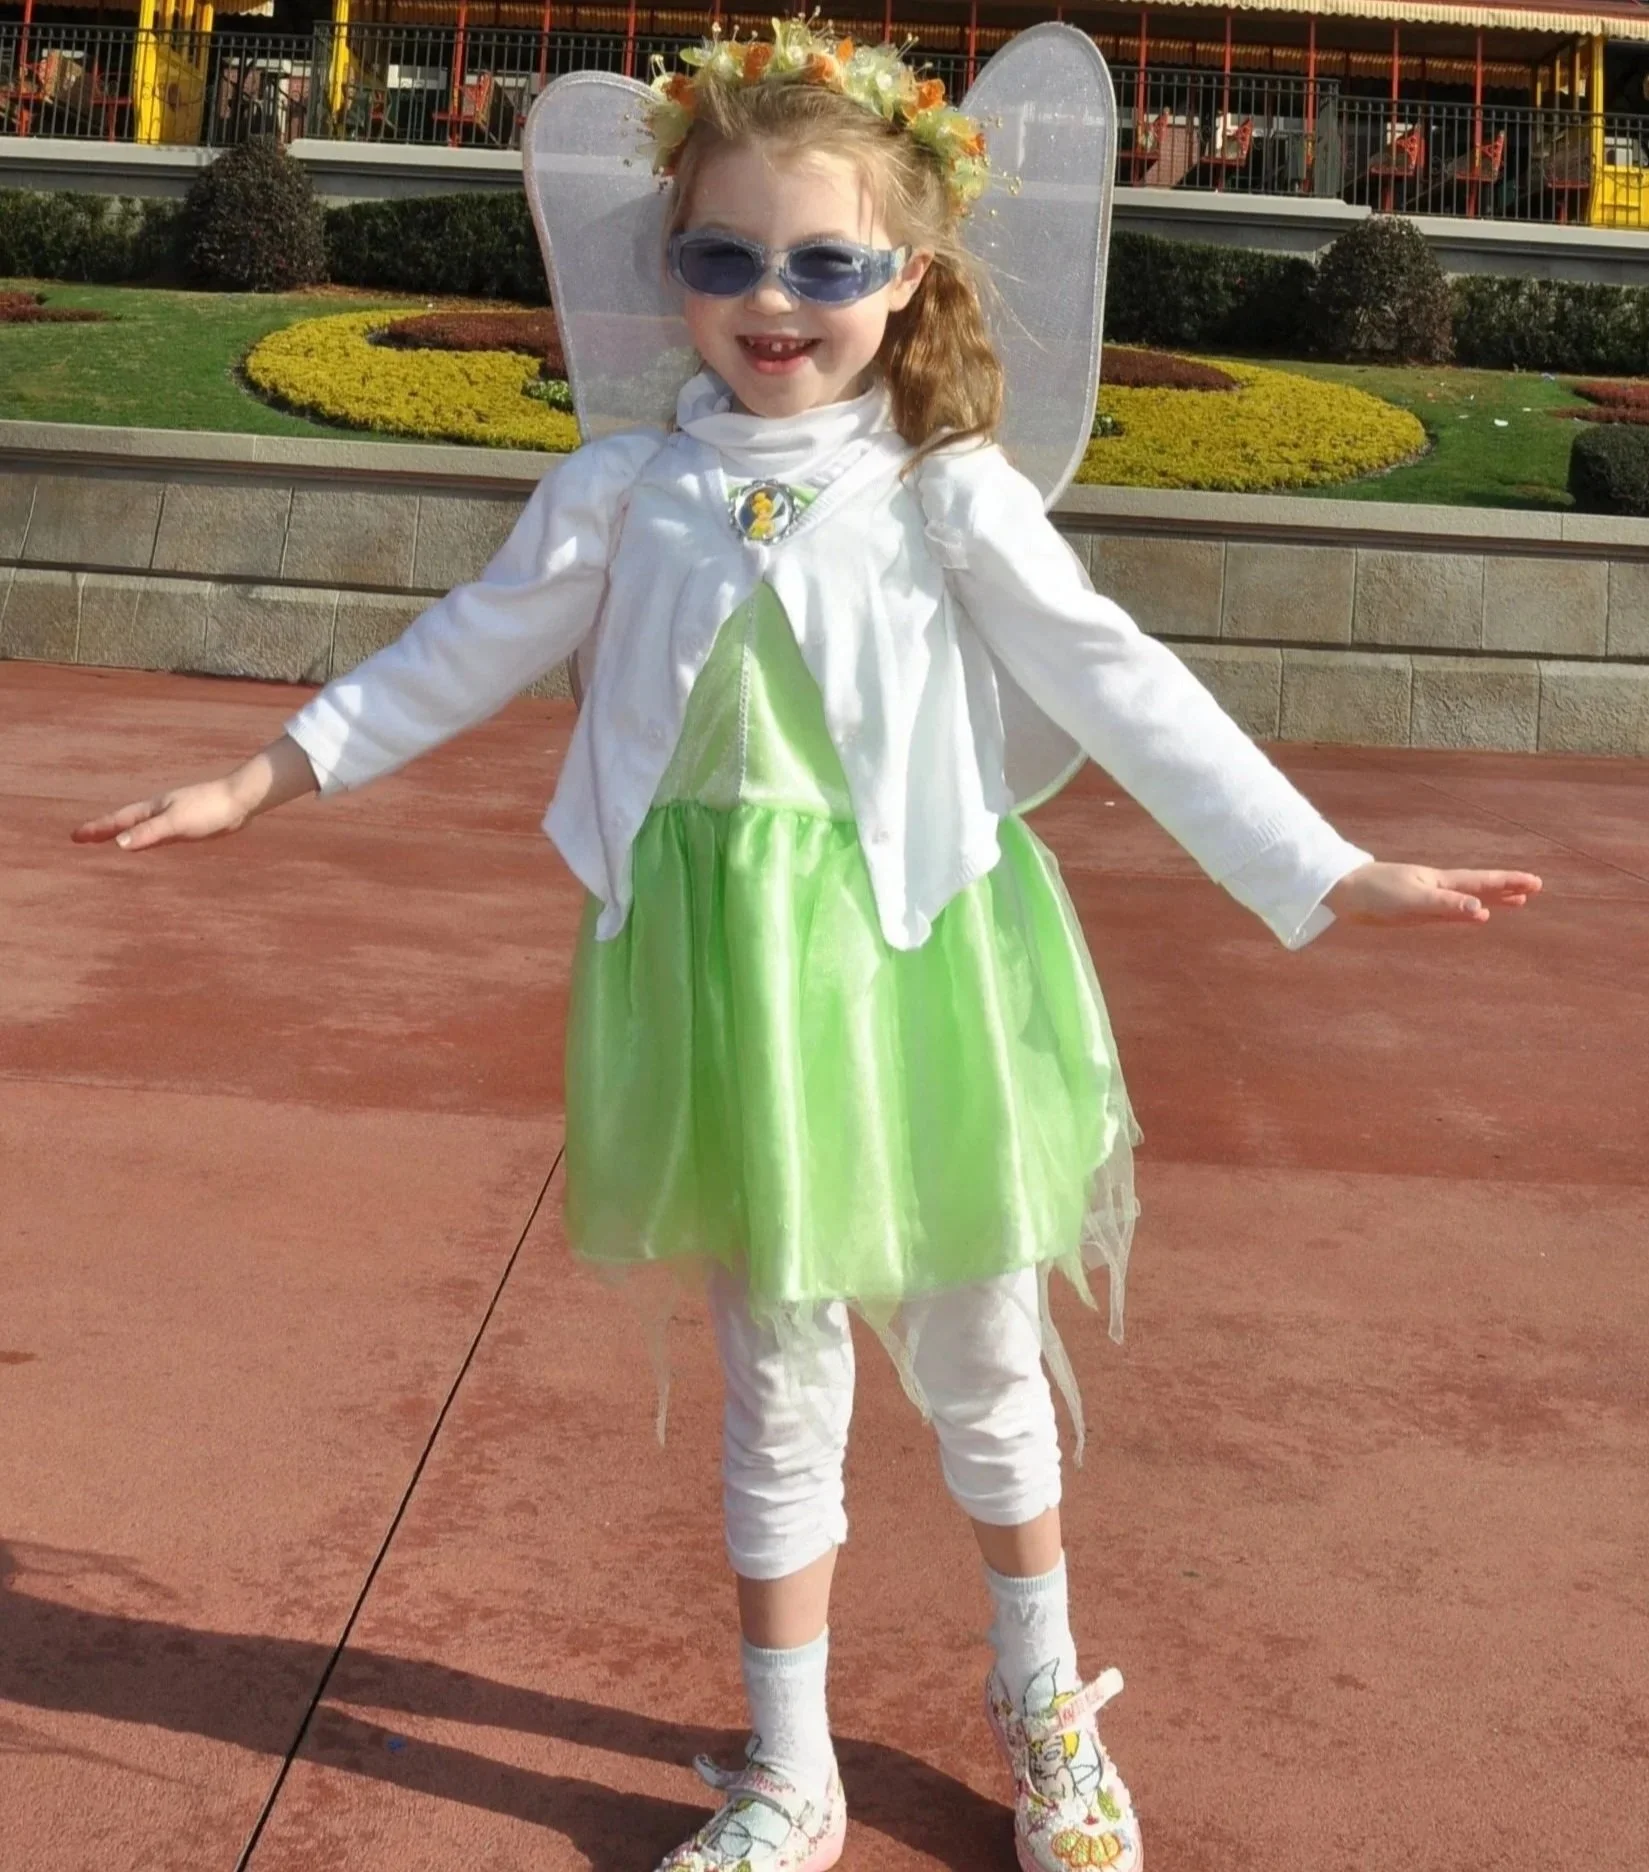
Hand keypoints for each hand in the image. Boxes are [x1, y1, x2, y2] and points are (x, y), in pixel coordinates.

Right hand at [72, 735, 319, 852]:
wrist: (240, 800)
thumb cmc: (209, 809)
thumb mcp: (175, 823)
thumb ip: (149, 833)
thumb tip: (119, 843)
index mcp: (152, 810)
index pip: (117, 822)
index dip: (97, 830)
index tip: (75, 836)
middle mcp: (159, 812)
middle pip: (124, 823)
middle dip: (103, 830)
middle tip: (83, 838)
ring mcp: (173, 817)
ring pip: (141, 828)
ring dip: (124, 833)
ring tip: (110, 840)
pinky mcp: (189, 825)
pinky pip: (159, 833)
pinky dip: (146, 838)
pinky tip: (149, 842)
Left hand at [1326, 862, 1542, 927]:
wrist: (1342, 891)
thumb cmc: (1375, 893)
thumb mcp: (1413, 901)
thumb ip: (1446, 906)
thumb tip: (1481, 913)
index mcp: (1441, 882)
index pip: (1483, 881)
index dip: (1509, 883)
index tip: (1535, 882)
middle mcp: (1438, 887)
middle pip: (1481, 887)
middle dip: (1508, 888)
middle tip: (1535, 889)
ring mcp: (1427, 897)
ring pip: (1468, 899)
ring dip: (1492, 900)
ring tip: (1516, 902)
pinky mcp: (1413, 909)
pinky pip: (1450, 911)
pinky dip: (1467, 912)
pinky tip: (1474, 915)